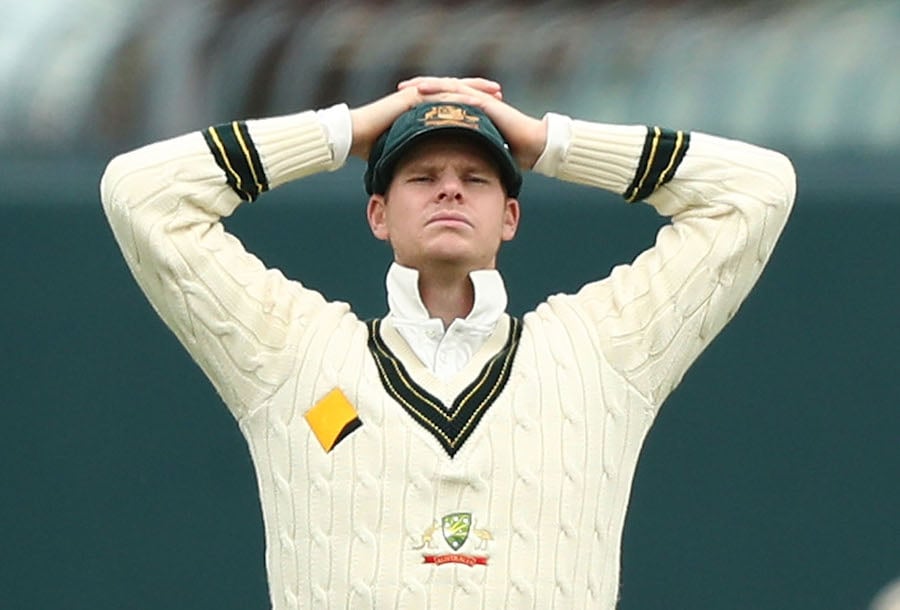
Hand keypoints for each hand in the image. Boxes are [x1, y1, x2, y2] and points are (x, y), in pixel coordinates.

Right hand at [349, 77, 503, 159]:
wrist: (353, 137)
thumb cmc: (371, 148)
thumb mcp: (400, 152)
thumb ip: (414, 156)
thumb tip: (422, 176)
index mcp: (421, 111)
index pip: (451, 105)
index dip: (471, 106)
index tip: (490, 110)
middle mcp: (420, 100)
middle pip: (456, 92)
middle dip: (478, 93)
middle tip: (500, 94)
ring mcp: (416, 96)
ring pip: (452, 88)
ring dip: (474, 89)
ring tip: (494, 92)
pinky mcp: (411, 97)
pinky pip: (439, 94)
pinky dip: (458, 95)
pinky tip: (474, 98)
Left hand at [397, 76, 547, 169]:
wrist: (535, 146)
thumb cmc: (512, 151)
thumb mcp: (483, 152)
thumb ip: (468, 156)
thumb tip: (454, 174)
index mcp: (470, 111)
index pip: (442, 101)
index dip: (422, 101)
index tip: (403, 104)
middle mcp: (474, 102)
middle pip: (442, 90)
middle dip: (420, 88)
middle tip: (399, 89)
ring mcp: (481, 101)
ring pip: (450, 88)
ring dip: (430, 86)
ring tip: (411, 87)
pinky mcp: (488, 104)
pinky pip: (464, 97)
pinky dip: (447, 94)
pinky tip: (434, 94)